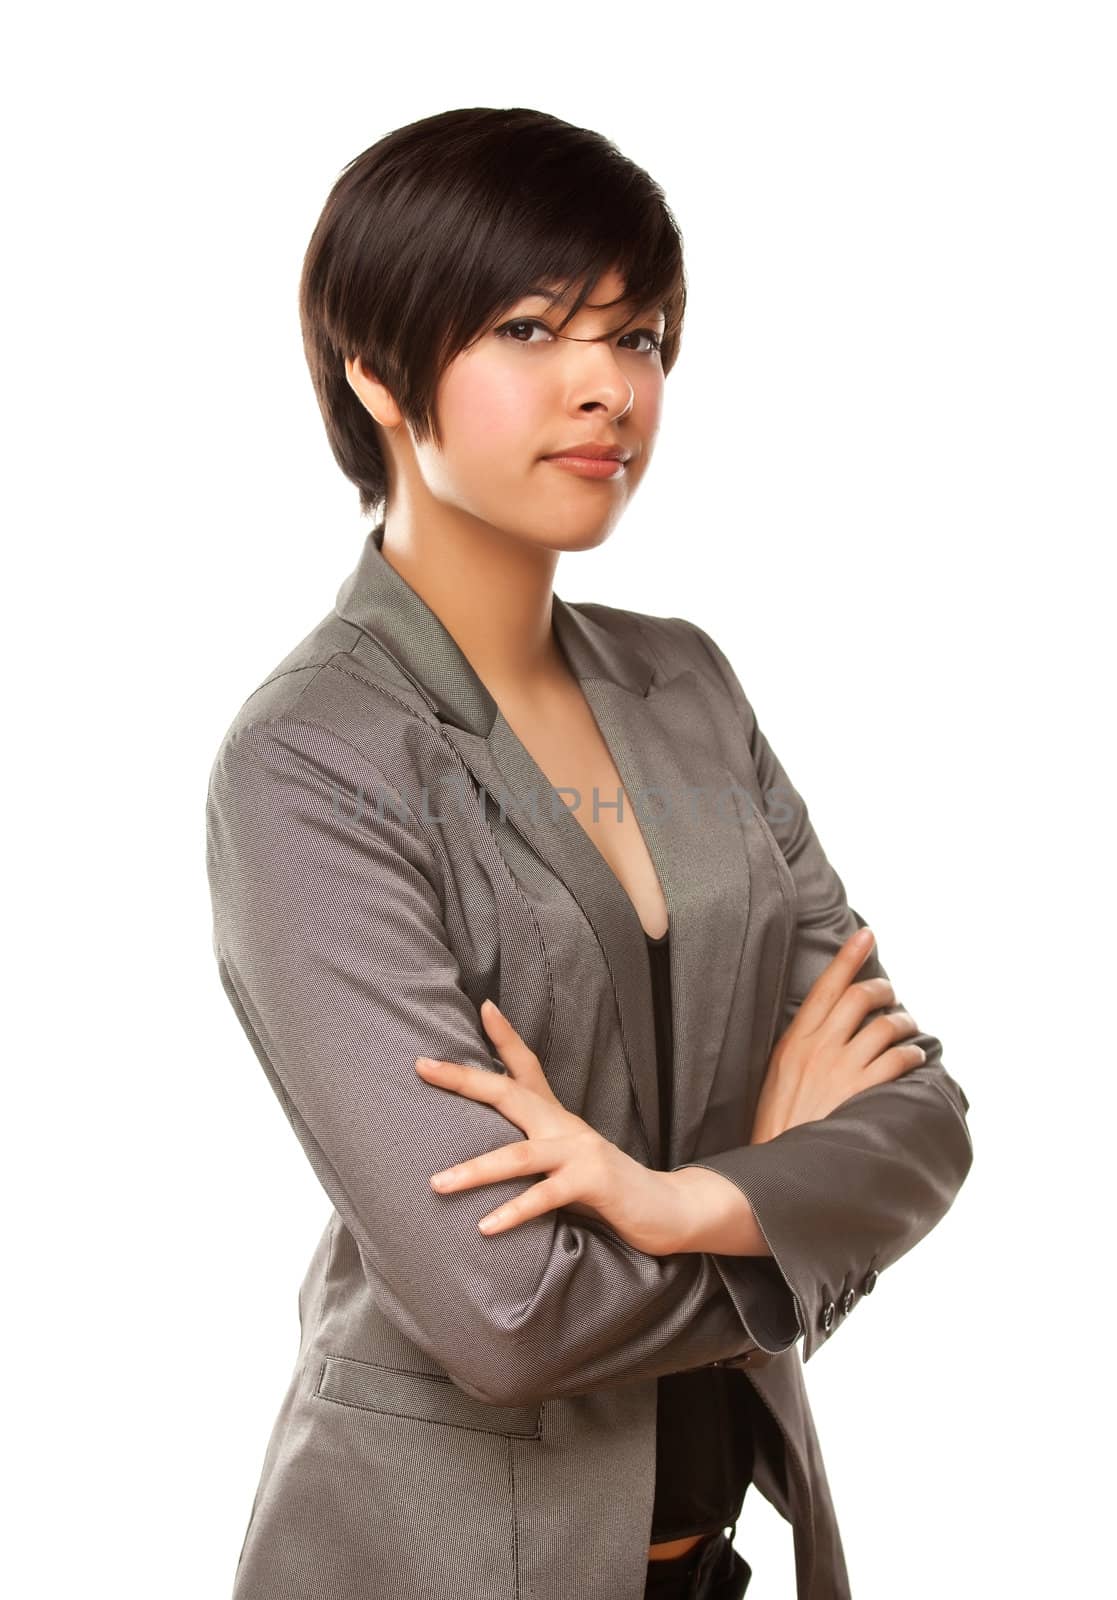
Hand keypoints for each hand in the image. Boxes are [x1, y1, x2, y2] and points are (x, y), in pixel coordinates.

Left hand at [415, 999, 689, 1255]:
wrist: (666, 1209)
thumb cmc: (605, 1190)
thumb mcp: (562, 1163)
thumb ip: (530, 1155)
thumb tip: (477, 1156)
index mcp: (555, 1118)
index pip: (527, 1067)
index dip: (505, 1036)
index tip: (483, 1006)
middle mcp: (565, 1126)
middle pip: (508, 1092)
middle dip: (463, 1079)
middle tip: (422, 1065)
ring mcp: (580, 1151)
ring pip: (517, 1155)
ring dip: (474, 1170)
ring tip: (437, 1183)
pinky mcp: (593, 1181)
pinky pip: (544, 1196)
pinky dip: (513, 1211)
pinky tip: (485, 1227)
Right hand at [750, 926, 925, 1143]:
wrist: (779, 1166)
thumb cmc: (777, 1125)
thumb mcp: (776, 1077)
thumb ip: (800, 1049)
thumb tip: (826, 1028)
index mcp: (793, 1041)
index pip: (826, 986)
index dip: (849, 957)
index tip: (866, 934)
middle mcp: (818, 1048)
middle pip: (859, 997)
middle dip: (882, 989)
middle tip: (890, 993)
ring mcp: (841, 1069)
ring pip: (884, 1025)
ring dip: (903, 1021)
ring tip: (908, 1028)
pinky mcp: (861, 1092)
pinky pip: (898, 1059)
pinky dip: (913, 1054)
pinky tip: (917, 1058)